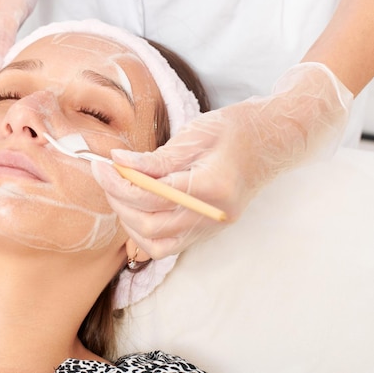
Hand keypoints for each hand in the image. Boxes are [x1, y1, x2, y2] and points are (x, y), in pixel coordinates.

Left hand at [92, 62, 353, 258]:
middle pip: (148, 225)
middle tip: (104, 174)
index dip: (116, 182)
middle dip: (117, 200)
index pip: (150, 196)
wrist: (274, 141)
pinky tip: (136, 205)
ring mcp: (212, 227)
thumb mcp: (195, 133)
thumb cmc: (237, 129)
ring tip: (119, 190)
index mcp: (211, 187)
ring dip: (128, 220)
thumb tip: (117, 163)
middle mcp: (213, 215)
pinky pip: (168, 245)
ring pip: (155, 244)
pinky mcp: (208, 230)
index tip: (99, 164)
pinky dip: (144, 230)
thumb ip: (155, 157)